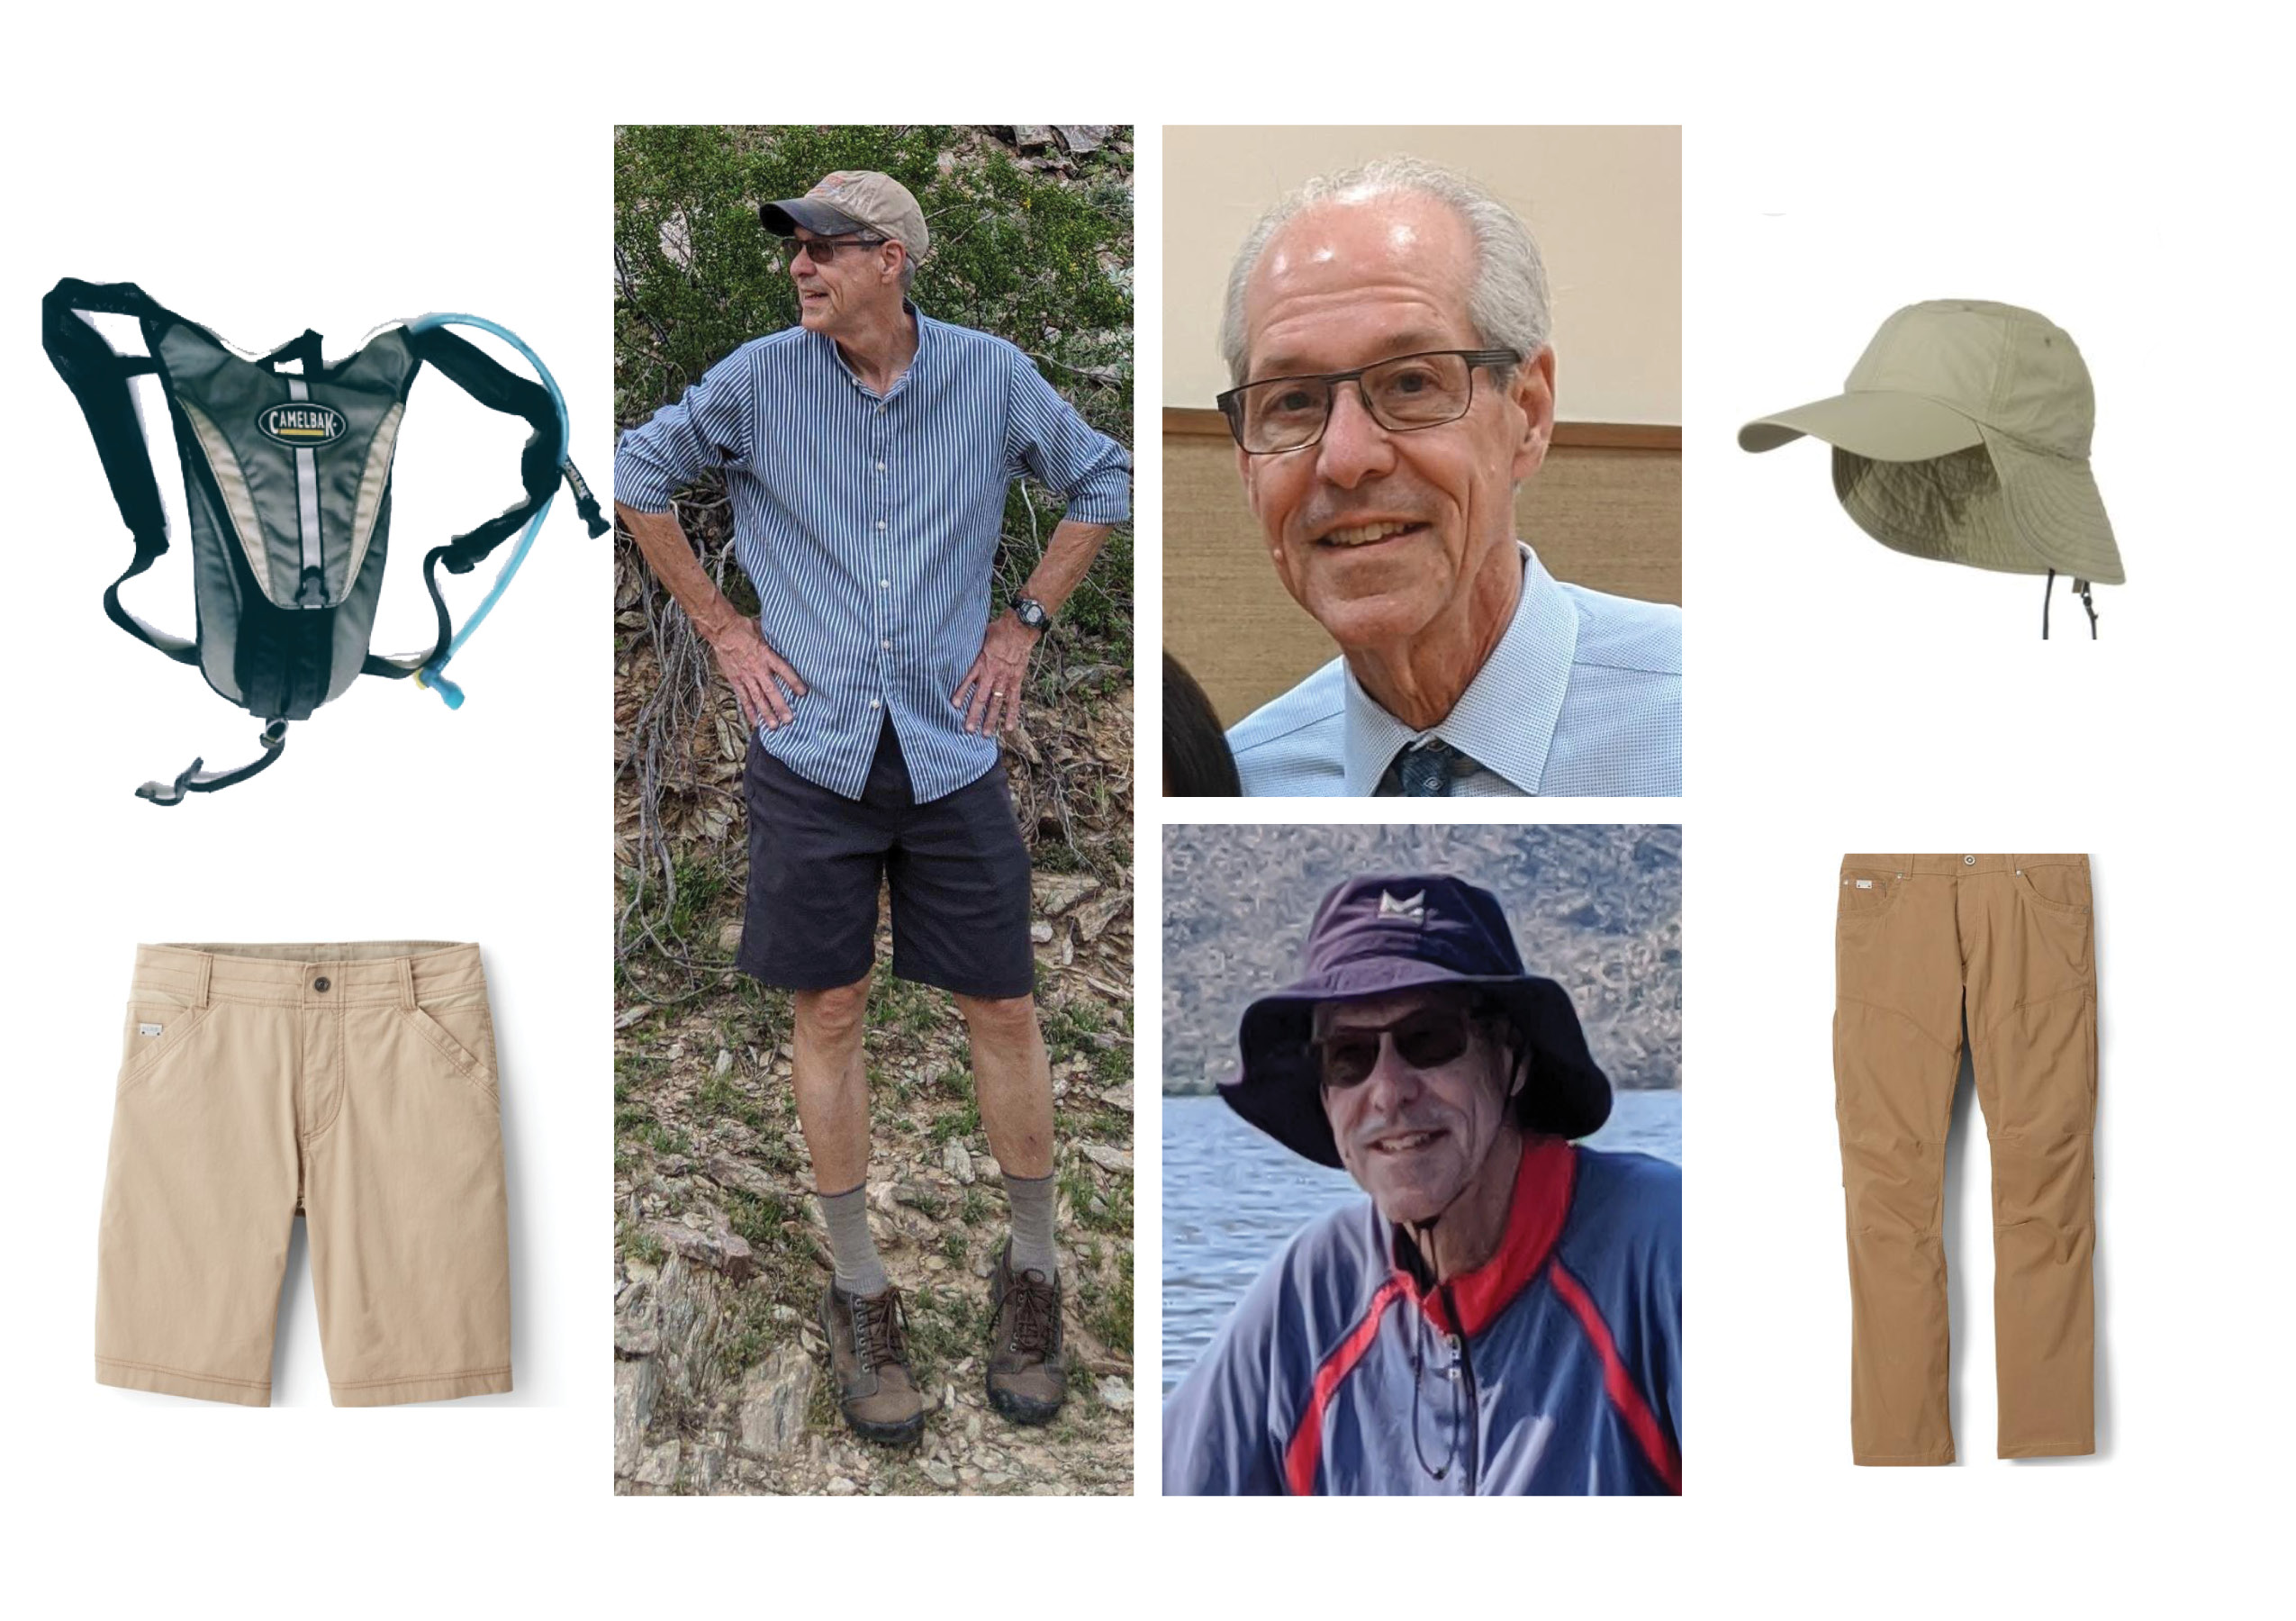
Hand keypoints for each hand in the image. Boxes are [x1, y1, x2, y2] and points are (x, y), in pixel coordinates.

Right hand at [707, 618, 806, 729]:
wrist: (722, 630)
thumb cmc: (744, 627)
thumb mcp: (764, 631)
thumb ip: (775, 642)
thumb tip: (788, 642)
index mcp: (767, 655)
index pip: (784, 670)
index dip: (794, 682)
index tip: (803, 693)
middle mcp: (757, 669)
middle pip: (771, 690)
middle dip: (781, 706)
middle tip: (789, 720)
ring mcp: (746, 676)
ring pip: (757, 698)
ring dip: (766, 713)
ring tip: (774, 726)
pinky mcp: (735, 680)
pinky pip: (743, 698)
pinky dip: (749, 710)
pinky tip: (755, 722)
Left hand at [951, 611, 1038, 733]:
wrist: (1020, 628)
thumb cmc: (999, 630)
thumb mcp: (981, 636)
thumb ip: (972, 648)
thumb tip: (959, 647)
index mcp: (981, 663)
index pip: (968, 681)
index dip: (961, 693)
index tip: (954, 705)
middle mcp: (992, 674)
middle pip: (981, 698)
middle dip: (974, 714)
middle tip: (968, 729)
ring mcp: (1005, 679)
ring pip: (996, 704)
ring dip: (991, 720)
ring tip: (985, 734)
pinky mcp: (1016, 681)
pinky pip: (1014, 701)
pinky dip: (1012, 715)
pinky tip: (1009, 728)